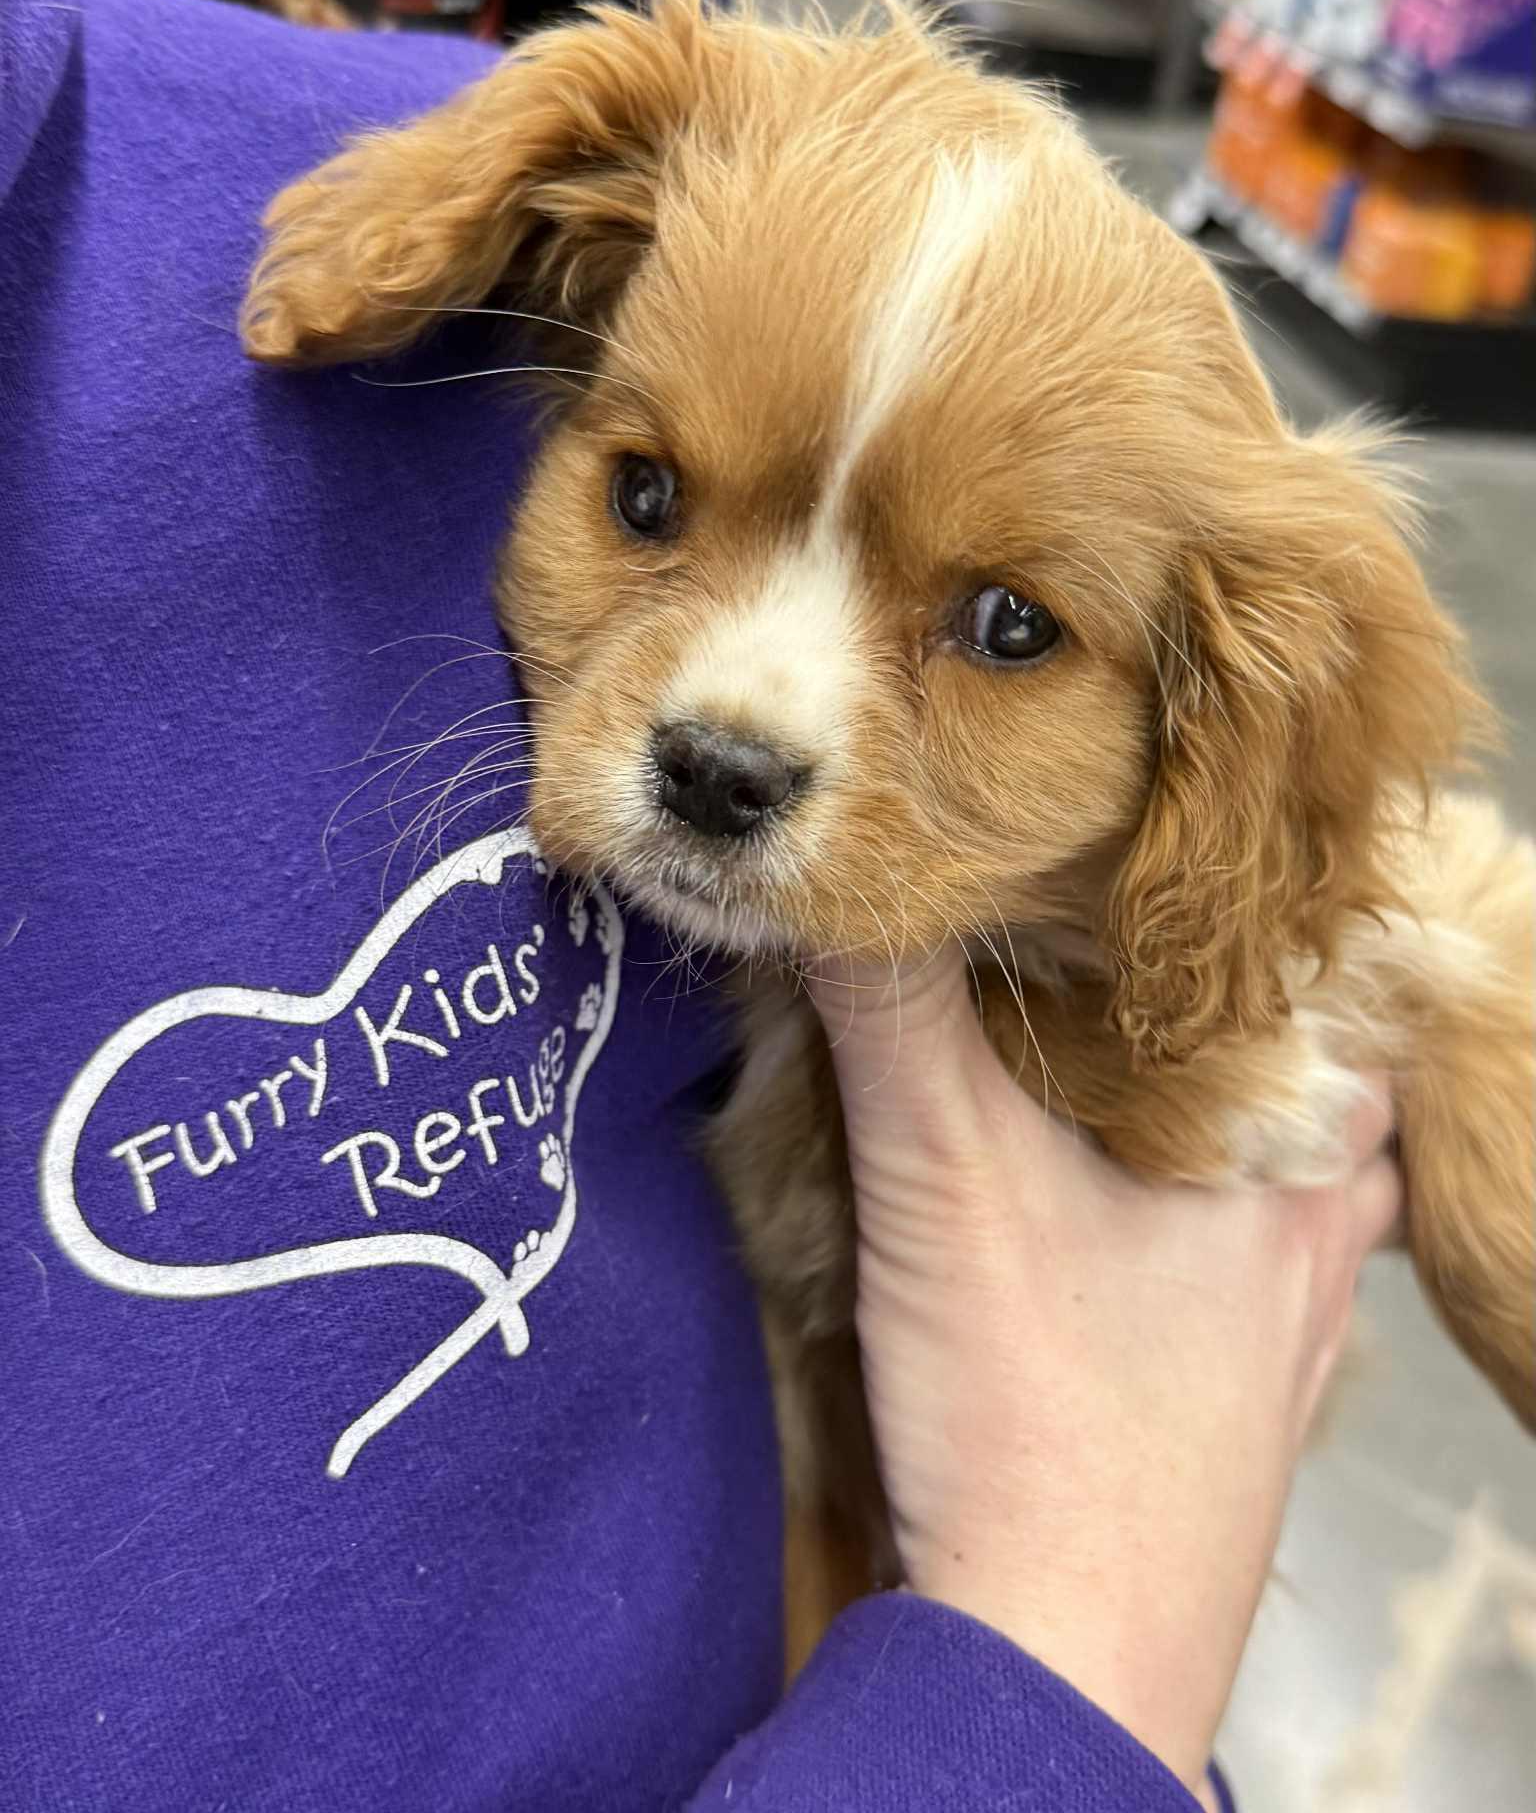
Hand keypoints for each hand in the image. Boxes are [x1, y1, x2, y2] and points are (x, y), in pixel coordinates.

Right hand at [807, 948, 1398, 1794]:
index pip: (1333, 996)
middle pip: (1312, 1092)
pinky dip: (1185, 1235)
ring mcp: (1289, 1343)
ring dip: (1207, 1137)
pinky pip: (1239, 1285)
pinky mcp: (1233, 1417)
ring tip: (1111, 1081)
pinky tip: (1108, 1231)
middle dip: (1226, 1031)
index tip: (1166, 881)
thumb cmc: (1037, 1421)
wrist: (1052, 1663)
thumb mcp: (946, 1179)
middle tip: (1122, 970)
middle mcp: (1321, 1249)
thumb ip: (893, 1014)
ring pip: (1278, 1193)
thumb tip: (834, 873)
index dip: (1251, 931)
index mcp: (1301, 1167)